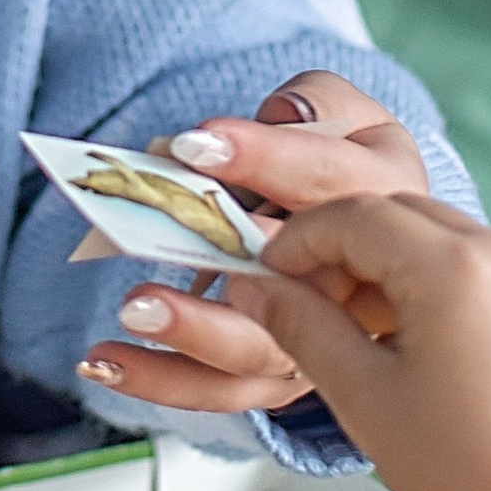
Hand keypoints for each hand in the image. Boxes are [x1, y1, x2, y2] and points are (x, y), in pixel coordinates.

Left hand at [73, 75, 429, 419]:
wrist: (362, 233)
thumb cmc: (342, 162)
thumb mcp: (345, 113)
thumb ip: (317, 103)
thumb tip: (282, 116)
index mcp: (385, 202)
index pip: (328, 180)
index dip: (264, 158)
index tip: (193, 144)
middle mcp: (363, 284)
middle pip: (305, 288)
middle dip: (230, 271)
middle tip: (158, 259)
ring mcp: (325, 340)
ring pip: (262, 352)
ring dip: (191, 337)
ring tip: (131, 312)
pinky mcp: (283, 373)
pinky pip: (225, 388)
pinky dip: (164, 380)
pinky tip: (106, 362)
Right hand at [99, 194, 490, 490]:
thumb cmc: (475, 473)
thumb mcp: (364, 396)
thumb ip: (302, 328)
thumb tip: (256, 289)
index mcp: (454, 267)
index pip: (352, 216)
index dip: (296, 241)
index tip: (265, 274)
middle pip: (394, 213)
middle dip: (337, 247)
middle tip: (297, 299)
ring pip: (432, 234)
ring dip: (381, 262)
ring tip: (346, 325)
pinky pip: (470, 262)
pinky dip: (425, 279)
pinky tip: (399, 335)